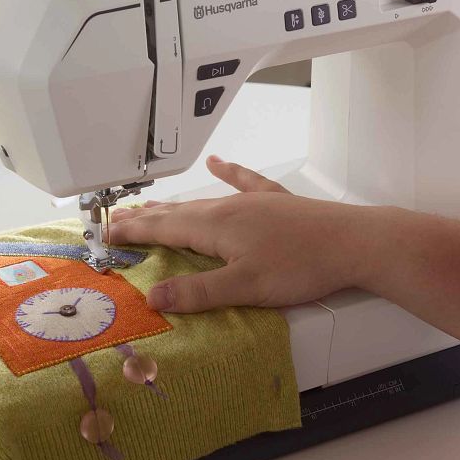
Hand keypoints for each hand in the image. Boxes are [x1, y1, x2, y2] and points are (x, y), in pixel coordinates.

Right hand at [107, 156, 378, 312]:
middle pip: (176, 212)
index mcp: (215, 227)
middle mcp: (228, 208)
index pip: (162, 228)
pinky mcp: (274, 201)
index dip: (133, 232)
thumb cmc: (300, 266)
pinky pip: (244, 181)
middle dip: (145, 218)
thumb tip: (152, 296)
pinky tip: (220, 163)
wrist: (353, 241)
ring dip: (173, 204)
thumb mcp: (246, 287)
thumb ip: (198, 291)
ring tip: (151, 205)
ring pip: (201, 200)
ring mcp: (252, 201)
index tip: (106, 233)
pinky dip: (228, 173)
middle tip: (118, 220)